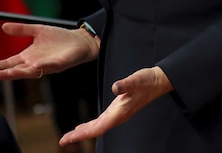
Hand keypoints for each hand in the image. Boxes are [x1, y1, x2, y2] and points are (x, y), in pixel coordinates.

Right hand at [0, 23, 98, 81]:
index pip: (11, 63)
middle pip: (18, 70)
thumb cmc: (59, 38)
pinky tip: (35, 66)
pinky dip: (43, 67)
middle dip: (6, 73)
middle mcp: (36, 63)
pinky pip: (50, 67)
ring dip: (20, 73)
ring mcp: (47, 65)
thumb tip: (3, 26)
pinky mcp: (60, 64)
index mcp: (29, 56)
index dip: (0, 66)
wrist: (80, 41)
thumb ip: (21, 30)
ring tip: (8, 74)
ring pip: (32, 72)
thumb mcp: (37, 30)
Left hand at [59, 66, 173, 145]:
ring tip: (70, 136)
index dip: (82, 134)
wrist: (158, 81)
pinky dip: (90, 126)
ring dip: (83, 132)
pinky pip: (101, 122)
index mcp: (120, 112)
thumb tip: (115, 87)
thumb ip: (126, 83)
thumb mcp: (137, 79)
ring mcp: (118, 114)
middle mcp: (118, 116)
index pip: (98, 127)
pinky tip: (83, 127)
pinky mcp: (118, 110)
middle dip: (78, 136)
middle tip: (63, 141)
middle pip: (95, 130)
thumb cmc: (148, 80)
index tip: (69, 138)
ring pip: (98, 127)